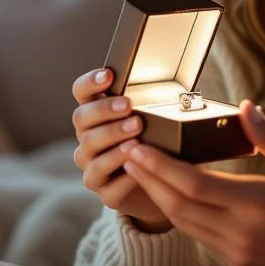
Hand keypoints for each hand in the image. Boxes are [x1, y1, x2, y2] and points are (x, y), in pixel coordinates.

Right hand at [71, 68, 170, 232]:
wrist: (160, 187)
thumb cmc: (156, 145)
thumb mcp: (155, 122)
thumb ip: (154, 106)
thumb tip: (182, 90)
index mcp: (96, 115)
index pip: (82, 92)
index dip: (91, 82)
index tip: (109, 75)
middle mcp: (87, 137)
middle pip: (82, 117)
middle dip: (105, 110)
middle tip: (129, 107)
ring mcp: (92, 164)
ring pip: (89, 148)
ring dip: (113, 139)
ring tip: (135, 136)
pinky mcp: (103, 190)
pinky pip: (105, 180)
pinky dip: (121, 173)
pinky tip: (137, 167)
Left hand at [124, 100, 264, 265]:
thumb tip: (246, 107)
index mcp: (260, 203)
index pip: (194, 184)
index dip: (161, 166)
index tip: (139, 148)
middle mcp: (243, 232)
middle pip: (180, 205)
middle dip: (151, 179)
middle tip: (129, 154)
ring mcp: (240, 254)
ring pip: (187, 225)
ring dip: (162, 198)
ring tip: (144, 173)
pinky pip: (202, 238)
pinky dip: (185, 216)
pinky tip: (176, 197)